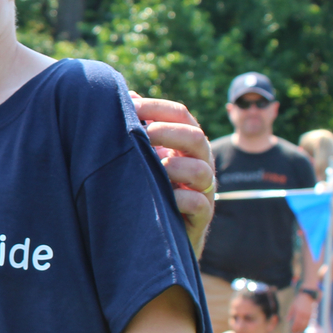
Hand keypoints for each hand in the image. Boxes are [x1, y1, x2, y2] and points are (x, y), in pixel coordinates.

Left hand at [131, 94, 214, 256]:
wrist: (160, 236)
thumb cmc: (150, 187)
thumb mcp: (146, 157)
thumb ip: (141, 129)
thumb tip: (129, 96)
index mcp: (185, 144)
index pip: (182, 115)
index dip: (159, 107)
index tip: (132, 105)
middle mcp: (199, 163)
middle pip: (197, 137)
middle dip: (169, 132)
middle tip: (144, 134)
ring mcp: (204, 190)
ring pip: (201, 171)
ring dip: (175, 166)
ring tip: (155, 168)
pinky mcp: (201, 217)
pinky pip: (198, 203)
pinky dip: (180, 197)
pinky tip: (164, 195)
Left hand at [289, 291, 313, 332]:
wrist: (308, 296)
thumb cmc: (299, 300)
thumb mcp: (293, 305)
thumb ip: (290, 313)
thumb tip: (287, 320)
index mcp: (299, 313)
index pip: (296, 323)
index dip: (294, 328)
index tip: (291, 331)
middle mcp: (305, 315)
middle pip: (301, 325)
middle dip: (298, 330)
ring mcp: (309, 316)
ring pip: (306, 325)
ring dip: (302, 329)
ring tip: (298, 332)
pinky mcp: (312, 315)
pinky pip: (309, 323)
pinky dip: (307, 326)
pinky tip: (304, 328)